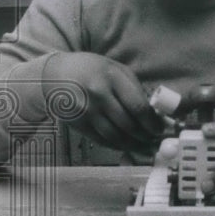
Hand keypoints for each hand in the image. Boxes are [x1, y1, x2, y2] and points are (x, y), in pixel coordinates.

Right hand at [42, 52, 162, 151]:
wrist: (54, 74)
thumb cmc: (92, 69)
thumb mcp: (116, 69)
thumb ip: (134, 87)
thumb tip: (154, 111)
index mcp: (113, 78)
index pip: (138, 106)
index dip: (152, 122)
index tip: (160, 129)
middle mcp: (99, 94)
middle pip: (128, 123)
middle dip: (145, 136)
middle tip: (154, 140)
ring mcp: (86, 110)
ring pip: (114, 135)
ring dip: (132, 144)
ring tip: (143, 146)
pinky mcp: (76, 123)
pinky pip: (100, 139)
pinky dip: (115, 145)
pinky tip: (125, 145)